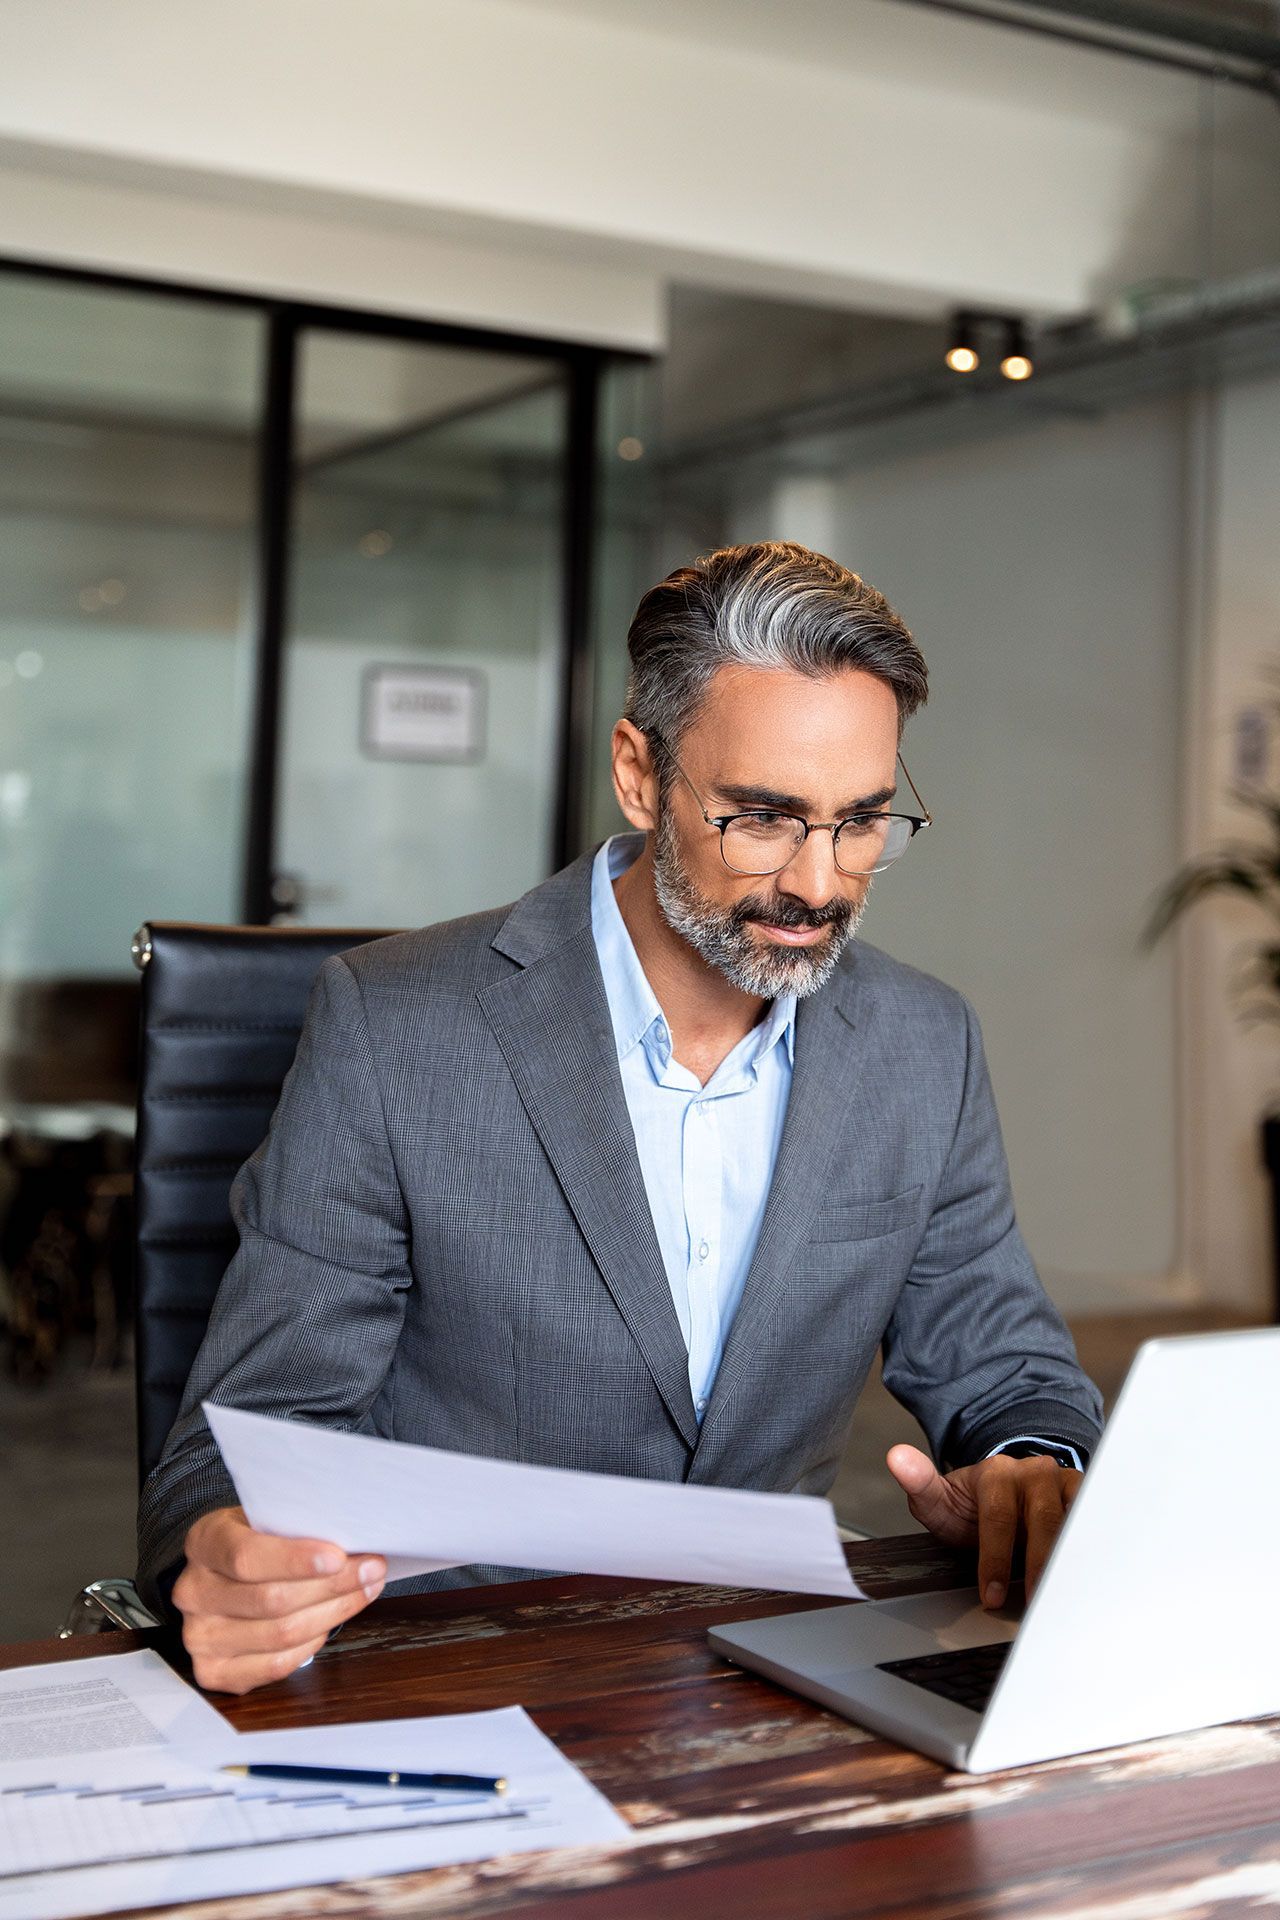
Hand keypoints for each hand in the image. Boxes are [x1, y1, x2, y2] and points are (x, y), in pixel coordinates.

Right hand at [174, 1506, 385, 1693]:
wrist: (220, 1577)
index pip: (245, 1556)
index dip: (294, 1559)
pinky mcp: (212, 1672)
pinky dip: (312, 1644)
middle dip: (332, 1586)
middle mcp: (193, 1592)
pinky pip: (275, 1665)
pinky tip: (331, 1620)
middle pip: (271, 1599)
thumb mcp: (265, 1519)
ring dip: (333, 1613)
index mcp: (203, 1543)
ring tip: (365, 1590)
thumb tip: (354, 1542)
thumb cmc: (255, 1542)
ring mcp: (198, 1637)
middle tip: (372, 1570)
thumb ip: (295, 1528)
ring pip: (279, 1634)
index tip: (338, 1556)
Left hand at [886, 1445, 1081, 1608]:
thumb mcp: (942, 1500)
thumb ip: (920, 1485)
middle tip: (1030, 1605)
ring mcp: (1066, 1484)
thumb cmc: (973, 1508)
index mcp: (996, 1472)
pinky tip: (1089, 1583)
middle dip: (1035, 1566)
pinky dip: (1094, 1553)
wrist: (1010, 1493)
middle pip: (1042, 1521)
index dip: (994, 1560)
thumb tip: (896, 1457)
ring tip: (1064, 1599)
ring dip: (1069, 1562)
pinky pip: (1096, 1525)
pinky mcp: (1089, 1499)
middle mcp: (1035, 1472)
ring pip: (1074, 1523)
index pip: (998, 1517)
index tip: (990, 1598)